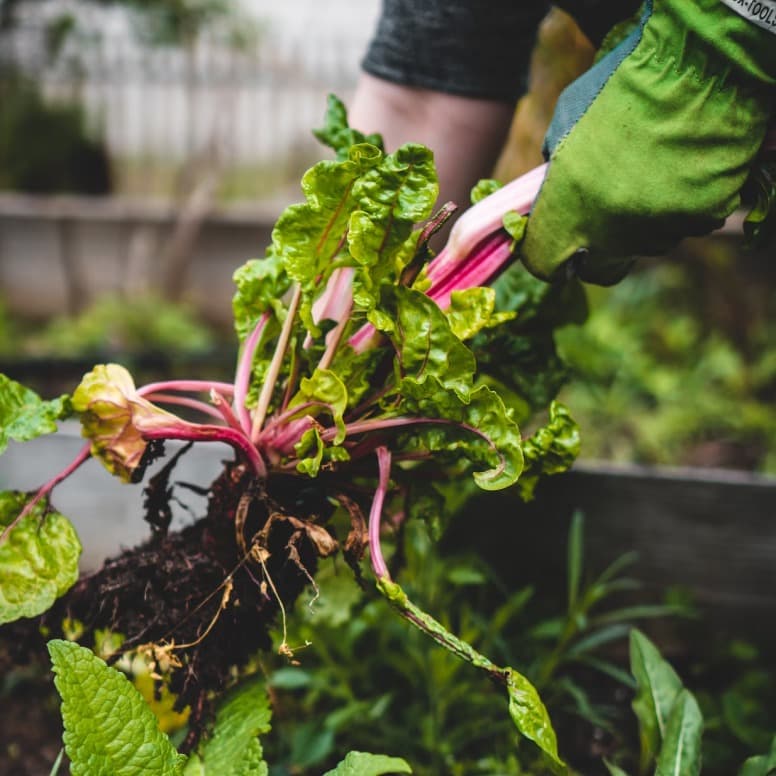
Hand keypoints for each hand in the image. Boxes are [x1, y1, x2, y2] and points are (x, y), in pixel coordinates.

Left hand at [520, 0, 775, 284]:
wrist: (693, 66)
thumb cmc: (618, 90)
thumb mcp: (563, 128)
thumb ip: (554, 172)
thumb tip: (553, 193)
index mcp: (568, 212)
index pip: (543, 263)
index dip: (545, 251)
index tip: (552, 239)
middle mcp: (611, 234)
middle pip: (598, 269)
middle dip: (594, 250)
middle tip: (601, 215)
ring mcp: (659, 231)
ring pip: (644, 245)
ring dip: (640, 223)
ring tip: (648, 174)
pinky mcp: (700, 220)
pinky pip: (684, 225)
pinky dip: (680, 205)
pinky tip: (679, 169)